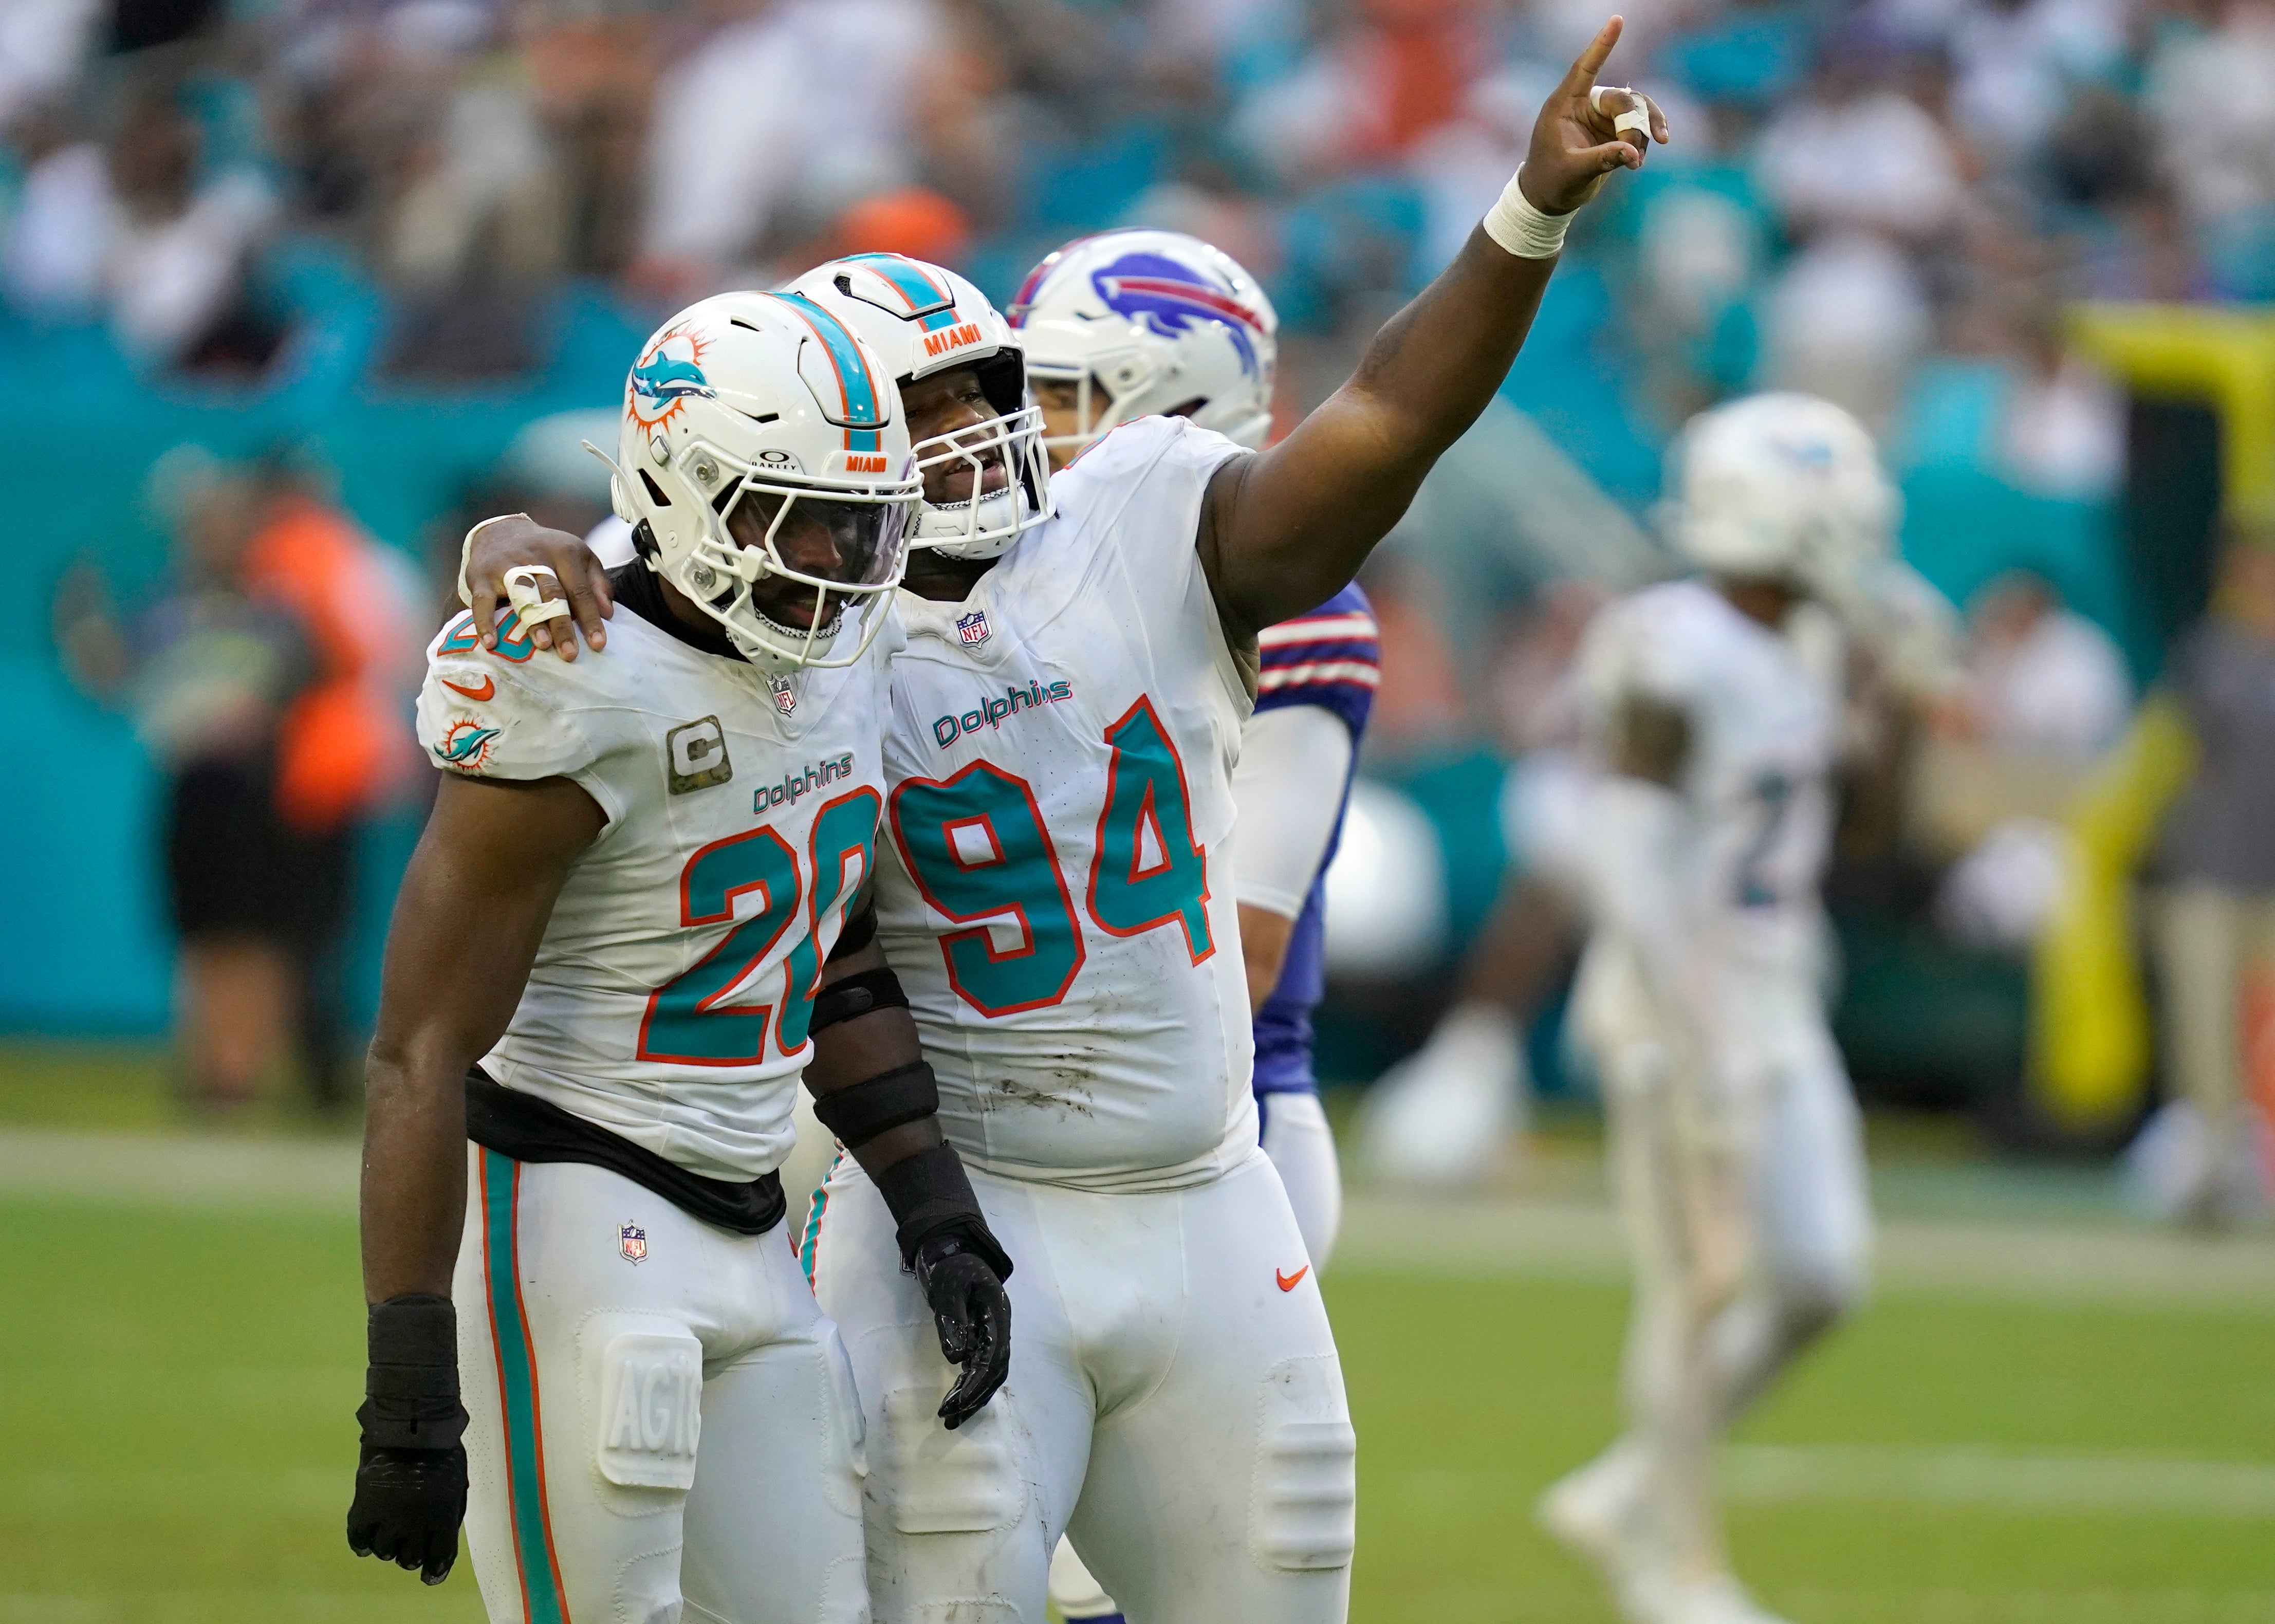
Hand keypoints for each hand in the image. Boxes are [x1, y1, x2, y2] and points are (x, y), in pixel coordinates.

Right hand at [347, 1442, 466, 1584]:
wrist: (412, 1427)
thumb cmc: (442, 1450)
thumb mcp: (458, 1481)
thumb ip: (450, 1510)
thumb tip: (443, 1533)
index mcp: (443, 1518)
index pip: (440, 1557)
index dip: (435, 1571)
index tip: (430, 1576)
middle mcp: (416, 1525)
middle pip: (409, 1559)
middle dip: (411, 1556)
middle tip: (409, 1546)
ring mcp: (389, 1518)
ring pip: (384, 1551)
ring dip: (387, 1547)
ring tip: (388, 1536)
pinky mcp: (365, 1509)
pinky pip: (358, 1538)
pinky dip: (361, 1544)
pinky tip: (365, 1543)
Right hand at [464, 516, 614, 660]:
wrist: (502, 531)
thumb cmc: (548, 551)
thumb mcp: (579, 556)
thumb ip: (597, 582)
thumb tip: (608, 613)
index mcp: (565, 553)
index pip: (580, 589)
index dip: (590, 618)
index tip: (598, 644)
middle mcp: (537, 557)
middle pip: (552, 594)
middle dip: (562, 625)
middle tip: (571, 653)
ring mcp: (507, 566)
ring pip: (522, 595)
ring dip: (532, 621)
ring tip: (542, 645)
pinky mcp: (481, 575)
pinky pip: (482, 600)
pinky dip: (484, 622)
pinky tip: (491, 642)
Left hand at [912, 1230, 1011, 1428]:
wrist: (954, 1254)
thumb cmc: (952, 1267)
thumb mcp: (949, 1287)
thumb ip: (952, 1320)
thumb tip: (956, 1357)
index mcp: (998, 1314)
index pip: (995, 1356)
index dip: (979, 1381)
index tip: (959, 1400)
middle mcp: (999, 1328)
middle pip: (996, 1371)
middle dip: (975, 1396)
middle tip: (951, 1416)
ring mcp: (991, 1335)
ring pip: (989, 1374)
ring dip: (972, 1397)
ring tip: (950, 1418)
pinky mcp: (979, 1340)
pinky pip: (977, 1368)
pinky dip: (966, 1387)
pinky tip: (953, 1402)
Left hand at [1519, 16, 1669, 215]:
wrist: (1548, 199)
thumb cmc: (1550, 182)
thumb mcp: (1572, 172)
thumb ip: (1601, 161)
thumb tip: (1632, 154)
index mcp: (1564, 105)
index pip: (1584, 67)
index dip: (1601, 45)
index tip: (1617, 20)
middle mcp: (1584, 105)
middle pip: (1621, 99)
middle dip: (1635, 125)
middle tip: (1635, 155)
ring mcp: (1600, 117)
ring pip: (1635, 110)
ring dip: (1645, 131)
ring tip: (1638, 162)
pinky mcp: (1613, 131)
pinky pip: (1639, 125)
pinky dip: (1644, 140)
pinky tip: (1638, 161)